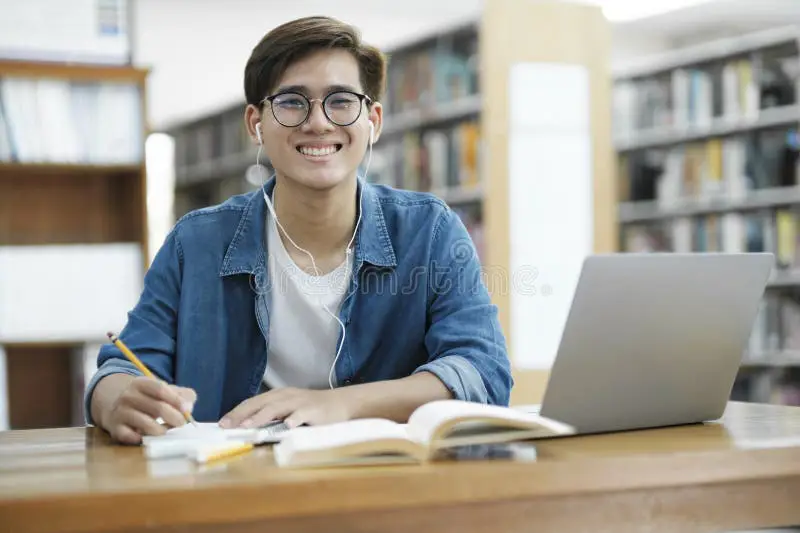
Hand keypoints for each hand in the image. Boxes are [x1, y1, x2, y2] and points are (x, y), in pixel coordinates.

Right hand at [101, 376, 195, 444]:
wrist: (115, 407)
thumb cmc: (148, 400)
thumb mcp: (164, 391)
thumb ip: (182, 395)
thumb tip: (188, 408)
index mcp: (141, 383)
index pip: (160, 389)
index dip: (176, 400)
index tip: (186, 409)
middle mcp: (128, 396)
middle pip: (157, 407)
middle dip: (174, 418)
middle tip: (181, 424)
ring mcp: (120, 413)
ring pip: (147, 424)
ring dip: (162, 431)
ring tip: (166, 431)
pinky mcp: (115, 430)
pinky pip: (132, 437)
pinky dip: (144, 439)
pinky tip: (148, 437)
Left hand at [219, 387, 352, 428]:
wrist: (341, 404)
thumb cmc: (312, 410)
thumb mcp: (289, 410)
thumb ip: (272, 418)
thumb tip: (248, 428)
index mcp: (278, 396)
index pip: (253, 402)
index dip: (237, 411)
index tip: (222, 423)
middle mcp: (286, 396)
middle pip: (260, 403)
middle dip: (242, 414)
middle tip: (227, 425)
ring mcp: (300, 402)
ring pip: (277, 407)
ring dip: (261, 416)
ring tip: (248, 426)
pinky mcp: (313, 410)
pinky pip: (301, 414)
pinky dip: (293, 419)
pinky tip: (286, 426)